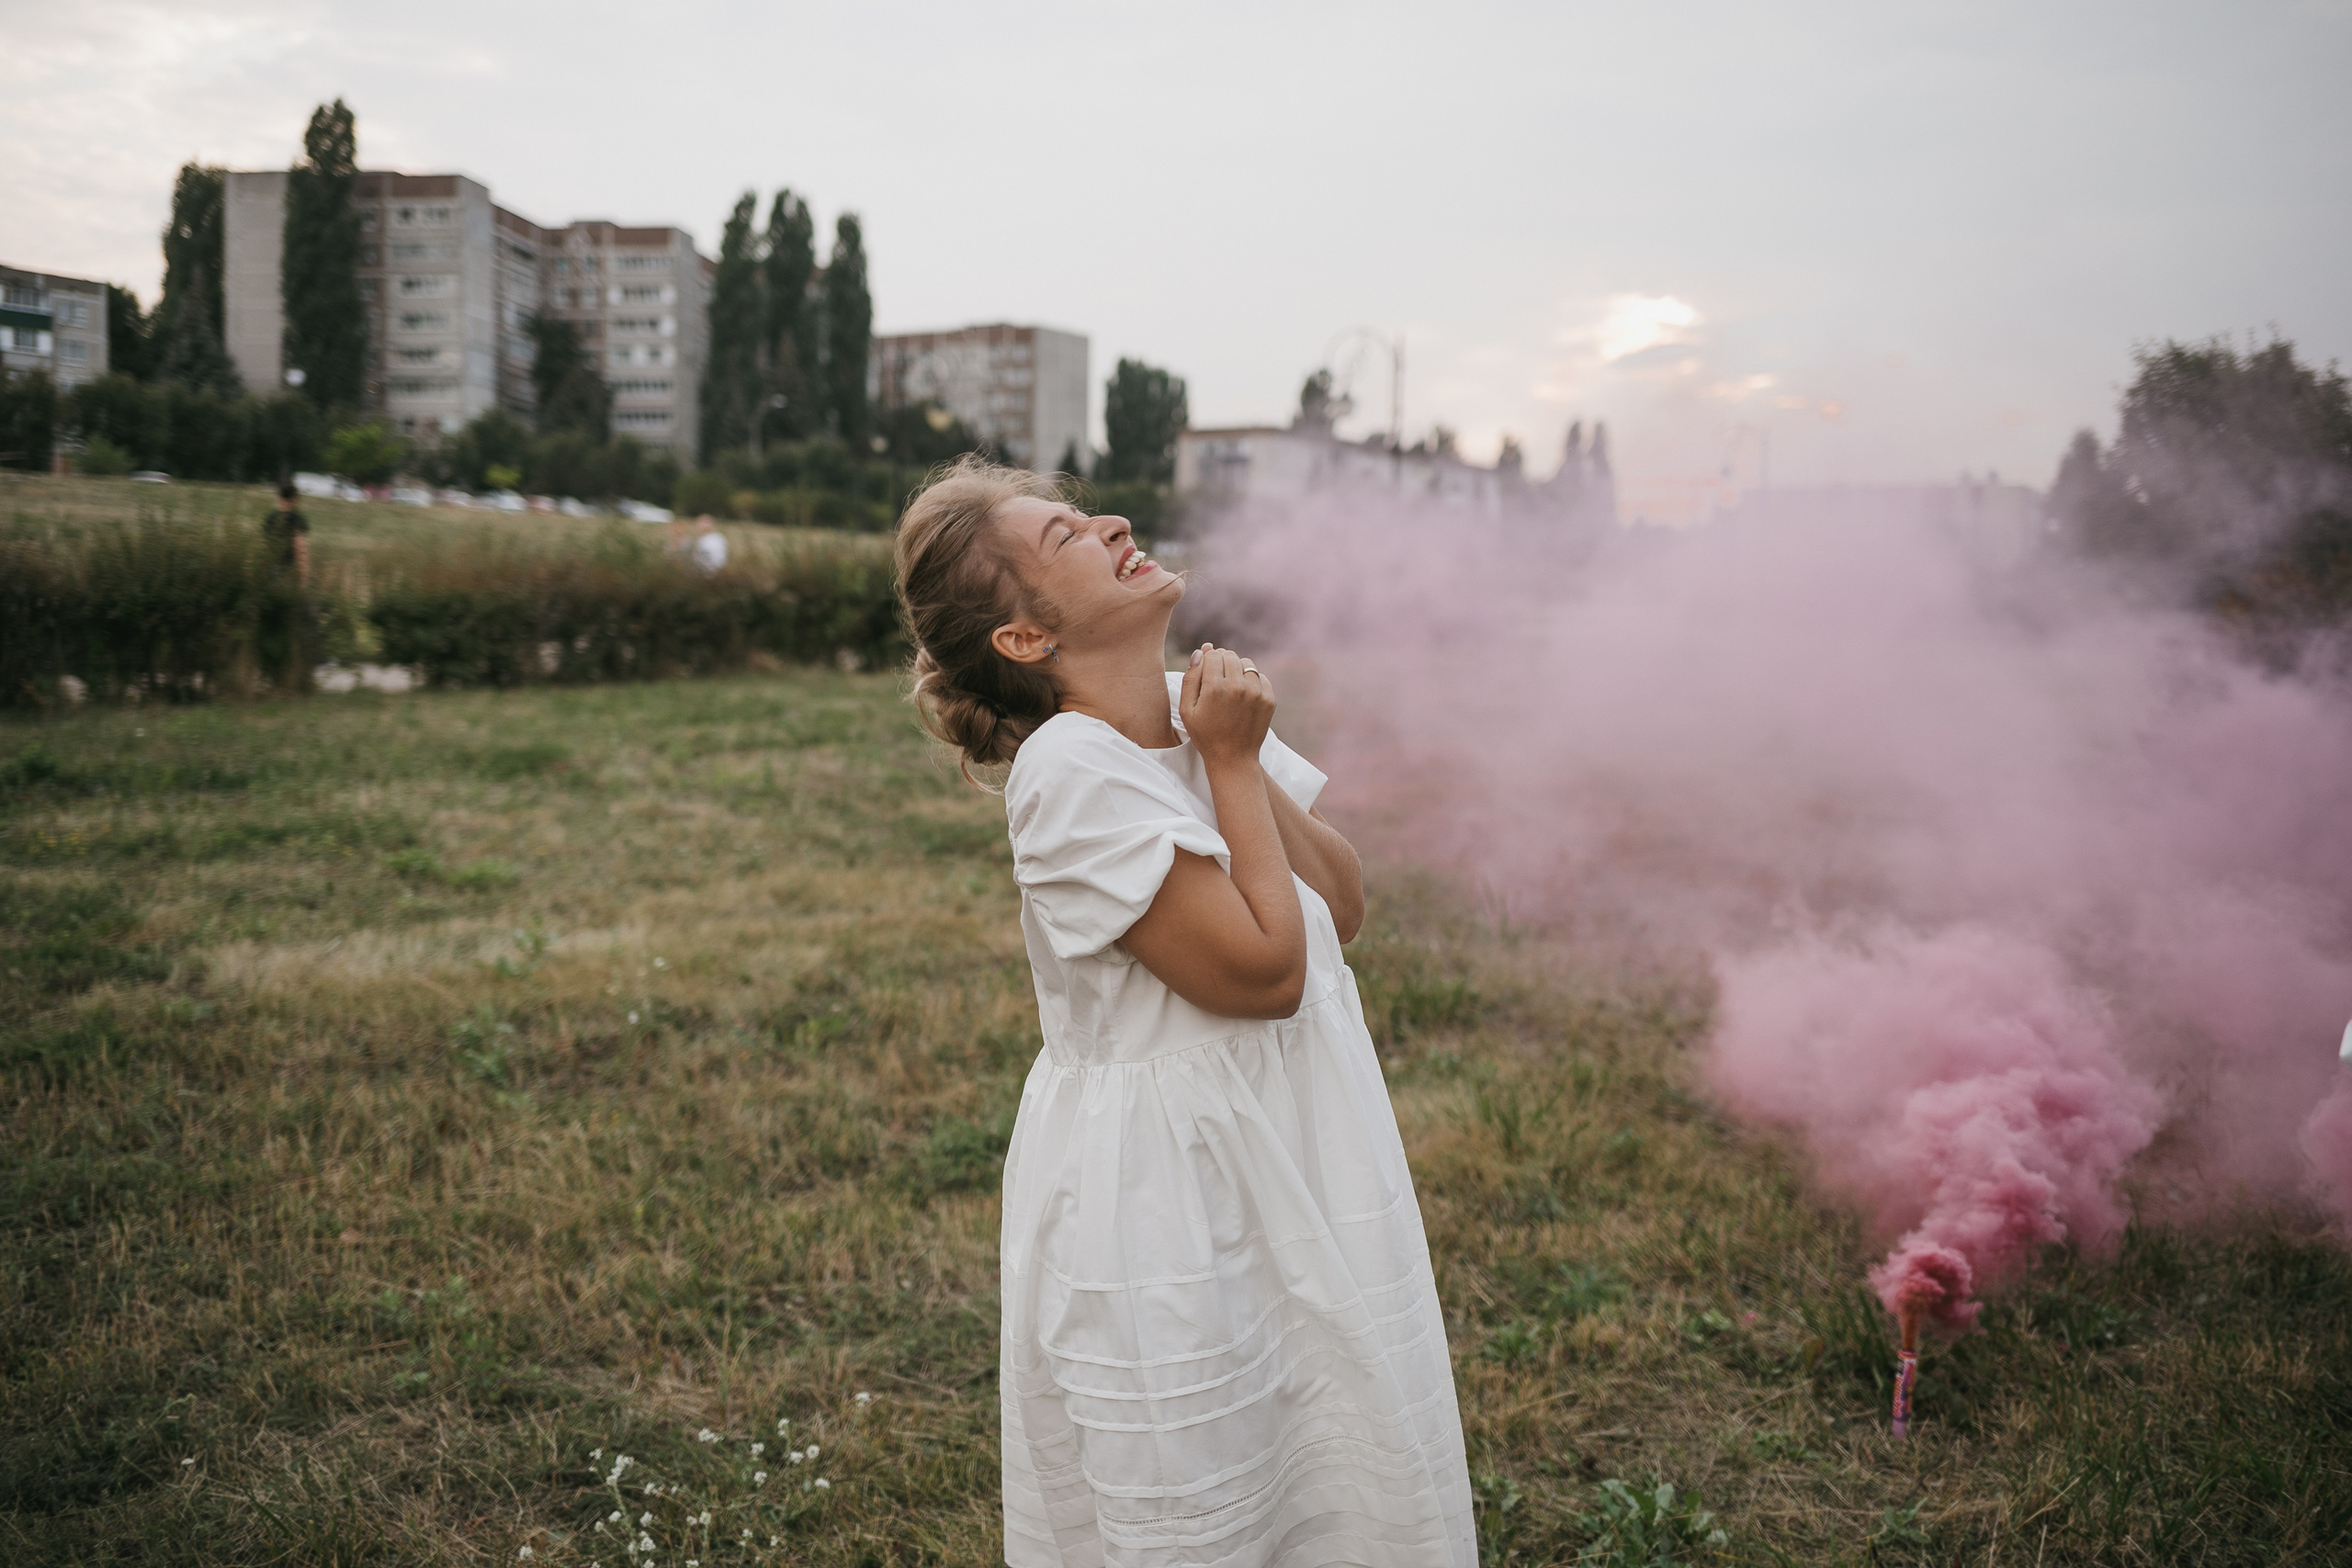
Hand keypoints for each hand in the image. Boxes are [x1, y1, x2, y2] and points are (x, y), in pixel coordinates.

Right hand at [1180, 643, 1274, 766]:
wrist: (1233, 758)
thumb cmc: (1205, 735)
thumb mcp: (1187, 710)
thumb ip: (1191, 678)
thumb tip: (1200, 652)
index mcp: (1215, 688)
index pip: (1213, 655)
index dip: (1207, 660)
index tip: (1206, 671)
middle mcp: (1238, 687)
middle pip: (1230, 656)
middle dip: (1222, 662)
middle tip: (1217, 678)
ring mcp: (1256, 693)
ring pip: (1246, 663)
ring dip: (1237, 669)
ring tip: (1230, 685)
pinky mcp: (1269, 699)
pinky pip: (1260, 676)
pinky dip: (1251, 680)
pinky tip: (1243, 694)